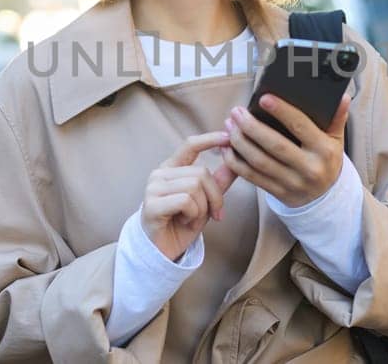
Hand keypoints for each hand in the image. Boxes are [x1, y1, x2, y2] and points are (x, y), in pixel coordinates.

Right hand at [141, 132, 238, 261]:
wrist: (163, 251)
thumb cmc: (183, 224)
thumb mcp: (206, 201)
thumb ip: (219, 181)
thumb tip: (236, 159)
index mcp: (172, 168)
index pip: (189, 145)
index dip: (209, 139)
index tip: (227, 137)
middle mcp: (160, 174)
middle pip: (201, 173)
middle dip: (214, 196)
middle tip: (213, 214)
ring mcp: (153, 188)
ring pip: (195, 187)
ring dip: (203, 208)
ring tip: (193, 219)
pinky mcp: (152, 204)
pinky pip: (186, 201)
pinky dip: (193, 214)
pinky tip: (184, 222)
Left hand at [224, 92, 350, 207]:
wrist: (326, 199)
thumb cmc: (327, 161)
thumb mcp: (337, 140)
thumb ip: (337, 118)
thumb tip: (342, 96)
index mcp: (324, 150)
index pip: (301, 126)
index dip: (281, 111)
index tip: (263, 98)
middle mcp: (309, 168)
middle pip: (274, 145)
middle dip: (251, 127)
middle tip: (237, 112)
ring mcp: (292, 183)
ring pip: (259, 162)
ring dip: (240, 142)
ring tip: (230, 125)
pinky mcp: (278, 193)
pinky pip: (252, 177)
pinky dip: (236, 162)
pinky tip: (227, 148)